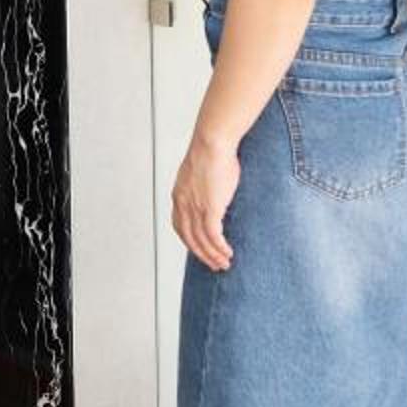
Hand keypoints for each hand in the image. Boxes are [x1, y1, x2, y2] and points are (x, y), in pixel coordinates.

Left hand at [172, 136, 239, 271]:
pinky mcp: (210, 207)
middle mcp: (183, 203)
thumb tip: (215, 193)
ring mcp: (195, 206)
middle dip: (202, 254)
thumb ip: (204, 188)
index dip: (190, 241)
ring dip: (213, 255)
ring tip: (224, 264)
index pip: (179, 226)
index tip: (200, 249)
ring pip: (201, 240)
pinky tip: (227, 253)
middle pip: (189, 238)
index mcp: (178, 195)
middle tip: (214, 265)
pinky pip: (213, 235)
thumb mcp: (202, 174)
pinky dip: (220, 247)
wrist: (212, 141)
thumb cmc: (212, 152)